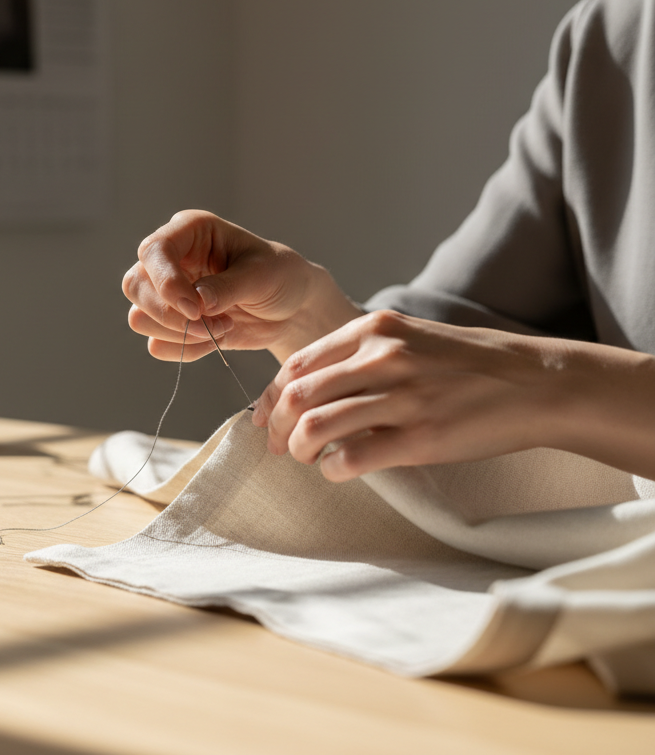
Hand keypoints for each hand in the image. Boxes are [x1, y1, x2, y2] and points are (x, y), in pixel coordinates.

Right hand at [123, 210, 361, 362]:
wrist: (291, 308)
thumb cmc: (280, 276)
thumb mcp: (263, 275)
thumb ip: (228, 287)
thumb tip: (196, 303)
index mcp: (189, 231)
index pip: (154, 250)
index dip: (166, 282)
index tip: (196, 309)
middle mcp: (170, 259)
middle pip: (135, 286)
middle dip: (169, 314)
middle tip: (210, 324)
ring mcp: (166, 293)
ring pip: (139, 317)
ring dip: (181, 334)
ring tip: (222, 328)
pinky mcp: (171, 323)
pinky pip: (157, 345)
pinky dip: (185, 349)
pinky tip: (215, 340)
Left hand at [252, 310, 577, 480]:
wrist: (536, 382)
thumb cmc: (469, 364)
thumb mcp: (410, 337)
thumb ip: (361, 354)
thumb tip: (306, 386)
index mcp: (374, 329)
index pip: (297, 364)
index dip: (270, 396)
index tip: (263, 418)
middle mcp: (382, 357)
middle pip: (297, 396)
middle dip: (277, 426)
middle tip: (278, 446)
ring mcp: (402, 397)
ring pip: (315, 426)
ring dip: (299, 450)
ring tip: (307, 458)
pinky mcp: (420, 437)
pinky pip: (351, 458)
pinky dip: (332, 469)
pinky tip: (337, 470)